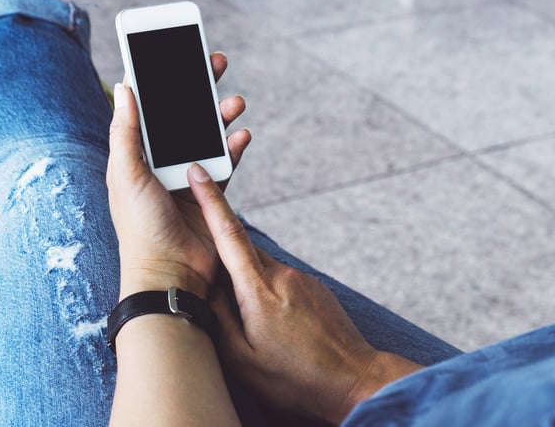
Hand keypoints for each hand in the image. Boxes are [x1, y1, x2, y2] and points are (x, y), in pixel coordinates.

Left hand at [106, 52, 250, 299]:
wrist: (170, 274)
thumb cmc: (140, 228)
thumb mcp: (126, 174)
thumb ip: (126, 131)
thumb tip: (125, 87)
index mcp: (134, 155)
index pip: (145, 107)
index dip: (157, 79)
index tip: (171, 52)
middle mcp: (158, 162)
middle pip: (180, 115)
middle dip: (197, 88)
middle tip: (214, 62)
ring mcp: (185, 176)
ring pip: (206, 133)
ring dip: (219, 114)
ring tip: (234, 101)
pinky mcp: (209, 192)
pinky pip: (225, 160)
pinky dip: (233, 145)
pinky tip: (241, 133)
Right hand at [187, 172, 423, 423]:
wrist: (356, 382)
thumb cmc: (295, 378)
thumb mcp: (242, 358)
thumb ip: (217, 317)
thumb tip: (203, 287)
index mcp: (258, 289)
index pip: (228, 233)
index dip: (210, 200)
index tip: (198, 172)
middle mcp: (282, 275)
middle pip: (241, 250)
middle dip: (220, 258)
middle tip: (208, 284)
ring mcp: (302, 279)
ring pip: (260, 270)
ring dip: (246, 286)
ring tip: (252, 326)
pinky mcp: (315, 287)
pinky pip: (279, 282)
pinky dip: (267, 296)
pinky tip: (276, 328)